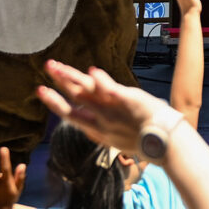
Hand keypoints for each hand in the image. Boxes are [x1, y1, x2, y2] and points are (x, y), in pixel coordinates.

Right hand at [37, 61, 160, 156]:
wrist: (166, 143)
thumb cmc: (145, 139)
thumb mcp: (119, 136)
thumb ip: (105, 125)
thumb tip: (97, 120)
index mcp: (97, 130)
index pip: (71, 114)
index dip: (55, 102)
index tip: (41, 90)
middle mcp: (101, 120)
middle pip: (74, 99)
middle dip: (59, 83)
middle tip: (47, 67)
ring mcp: (113, 111)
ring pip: (86, 92)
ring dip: (71, 77)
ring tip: (56, 65)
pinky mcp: (128, 102)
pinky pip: (111, 91)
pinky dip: (102, 82)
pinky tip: (92, 71)